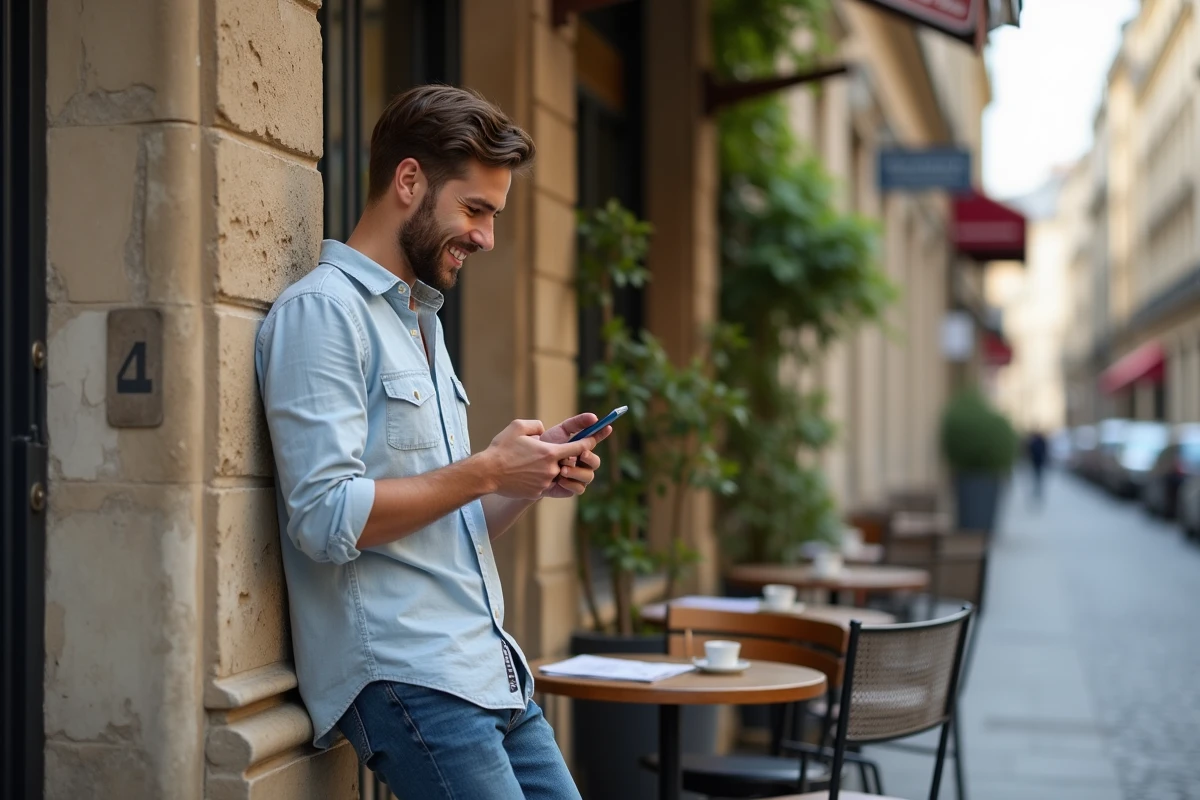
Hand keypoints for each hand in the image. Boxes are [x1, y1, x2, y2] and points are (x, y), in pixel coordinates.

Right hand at [484, 419, 598, 499]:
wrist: (487, 473)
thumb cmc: (501, 449)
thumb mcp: (517, 427)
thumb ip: (535, 425)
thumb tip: (543, 429)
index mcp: (550, 453)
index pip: (578, 448)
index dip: (587, 443)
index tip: (592, 441)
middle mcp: (551, 469)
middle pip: (569, 464)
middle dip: (565, 458)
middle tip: (554, 454)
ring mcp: (545, 483)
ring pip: (557, 475)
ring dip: (552, 469)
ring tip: (535, 464)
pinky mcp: (537, 493)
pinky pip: (546, 485)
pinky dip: (540, 479)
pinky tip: (526, 474)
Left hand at [540, 413, 610, 498]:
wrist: (527, 467)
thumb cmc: (543, 447)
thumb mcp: (560, 432)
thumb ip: (577, 423)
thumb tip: (594, 417)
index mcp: (582, 447)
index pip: (596, 440)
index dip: (603, 434)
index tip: (607, 427)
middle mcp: (583, 463)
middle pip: (596, 462)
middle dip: (590, 458)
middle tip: (582, 454)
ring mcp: (578, 477)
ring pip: (589, 476)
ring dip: (578, 472)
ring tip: (563, 469)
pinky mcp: (571, 489)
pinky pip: (579, 489)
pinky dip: (571, 483)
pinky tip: (560, 480)